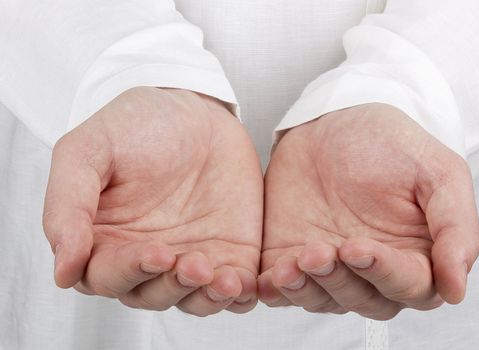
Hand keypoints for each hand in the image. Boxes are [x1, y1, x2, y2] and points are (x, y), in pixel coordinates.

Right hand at [43, 87, 262, 314]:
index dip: (129, 271)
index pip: (107, 276)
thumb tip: (63, 270)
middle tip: (193, 263)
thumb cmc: (137, 125)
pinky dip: (238, 295)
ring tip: (224, 280)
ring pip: (193, 300)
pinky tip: (243, 284)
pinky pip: (233, 289)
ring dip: (206, 298)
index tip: (156, 252)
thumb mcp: (88, 150)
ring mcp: (190, 258)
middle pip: (151, 295)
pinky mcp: (229, 254)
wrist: (197, 110)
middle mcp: (147, 257)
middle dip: (171, 286)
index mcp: (105, 240)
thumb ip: (68, 205)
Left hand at [258, 103, 478, 319]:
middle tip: (319, 251)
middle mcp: (372, 269)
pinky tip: (270, 278)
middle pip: (364, 301)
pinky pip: (283, 289)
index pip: (410, 287)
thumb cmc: (389, 143)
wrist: (330, 123)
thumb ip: (455, 226)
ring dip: (306, 289)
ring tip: (290, 264)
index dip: (384, 273)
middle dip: (340, 281)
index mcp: (416, 254)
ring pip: (322, 300)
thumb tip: (457, 288)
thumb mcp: (437, 171)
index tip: (358, 247)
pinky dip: (275, 291)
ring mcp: (330, 267)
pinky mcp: (291, 258)